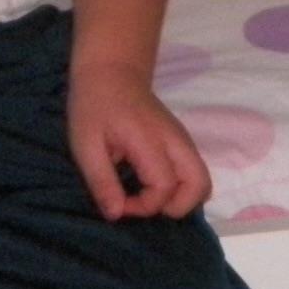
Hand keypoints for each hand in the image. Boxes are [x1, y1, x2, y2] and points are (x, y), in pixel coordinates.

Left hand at [67, 61, 211, 221]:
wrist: (111, 72)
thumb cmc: (94, 106)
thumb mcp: (85, 144)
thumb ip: (101, 180)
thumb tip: (115, 215)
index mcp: (151, 140)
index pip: (164, 187)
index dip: (144, 206)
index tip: (118, 203)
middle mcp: (176, 141)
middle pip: (200, 186)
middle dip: (176, 207)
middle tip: (144, 204)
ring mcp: (183, 141)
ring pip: (203, 181)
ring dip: (182, 199)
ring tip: (149, 197)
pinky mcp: (182, 142)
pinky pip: (194, 173)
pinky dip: (181, 189)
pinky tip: (152, 186)